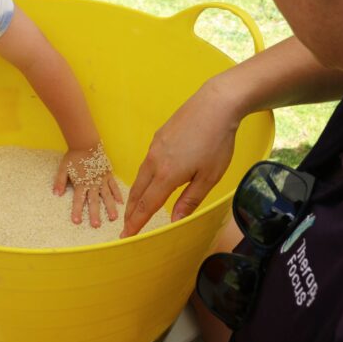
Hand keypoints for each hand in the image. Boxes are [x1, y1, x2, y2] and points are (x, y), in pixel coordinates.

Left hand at [54, 144, 122, 227]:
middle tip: (96, 225)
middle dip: (94, 214)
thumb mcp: (63, 169)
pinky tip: (121, 203)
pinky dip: (118, 194)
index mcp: (81, 183)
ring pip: (107, 196)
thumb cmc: (73, 157)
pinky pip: (114, 186)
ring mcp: (102, 180)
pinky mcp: (108, 175)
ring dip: (110, 207)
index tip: (76, 221)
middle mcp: (92, 184)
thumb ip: (60, 182)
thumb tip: (55, 194)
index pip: (78, 200)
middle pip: (93, 201)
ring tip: (113, 218)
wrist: (86, 143)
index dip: (77, 211)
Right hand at [121, 83, 240, 236]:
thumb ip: (190, 200)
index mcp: (167, 175)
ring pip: (140, 177)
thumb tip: (175, 221)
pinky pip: (146, 163)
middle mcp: (155, 162)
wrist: (214, 105)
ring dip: (136, 195)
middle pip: (138, 192)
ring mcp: (154, 148)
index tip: (126, 236)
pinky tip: (151, 180)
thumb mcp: (209, 176)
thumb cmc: (217, 142)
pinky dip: (144, 178)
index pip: (146, 205)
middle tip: (127, 226)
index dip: (136, 223)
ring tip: (136, 207)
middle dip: (131, 211)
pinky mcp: (158, 138)